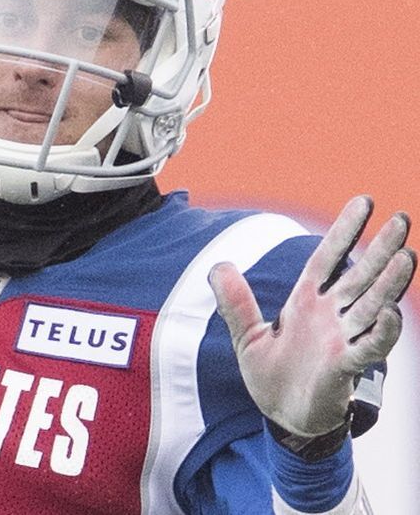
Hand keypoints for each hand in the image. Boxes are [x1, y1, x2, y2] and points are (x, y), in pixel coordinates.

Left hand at [209, 195, 414, 436]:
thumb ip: (235, 302)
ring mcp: (341, 339)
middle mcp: (330, 315)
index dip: (344, 230)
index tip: (363, 201)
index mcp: (307, 302)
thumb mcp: (246, 335)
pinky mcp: (344, 366)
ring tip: (407, 254)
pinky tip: (392, 310)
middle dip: (380, 248)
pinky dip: (381, 330)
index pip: (329, 258)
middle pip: (359, 275)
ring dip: (389, 282)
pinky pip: (368, 346)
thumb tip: (218, 266)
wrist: (281, 418)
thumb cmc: (270, 375)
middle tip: (401, 219)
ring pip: (371, 304)